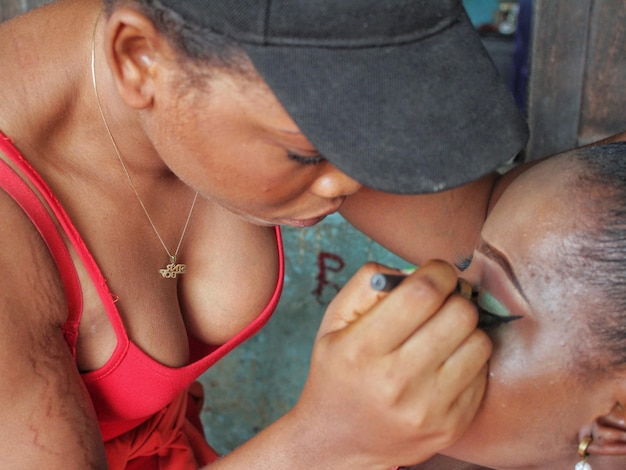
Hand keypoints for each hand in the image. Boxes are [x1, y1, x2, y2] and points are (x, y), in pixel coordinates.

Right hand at [291, 260, 491, 467]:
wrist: (338, 440)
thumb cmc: (337, 371)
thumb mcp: (334, 322)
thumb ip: (368, 283)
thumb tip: (416, 269)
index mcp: (363, 348)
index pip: (423, 292)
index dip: (439, 271)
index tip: (436, 272)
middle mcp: (397, 380)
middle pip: (459, 314)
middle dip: (453, 298)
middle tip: (439, 304)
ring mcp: (428, 408)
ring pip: (479, 342)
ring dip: (465, 329)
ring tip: (443, 334)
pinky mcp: (451, 426)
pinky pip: (483, 373)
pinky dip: (468, 359)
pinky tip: (445, 362)